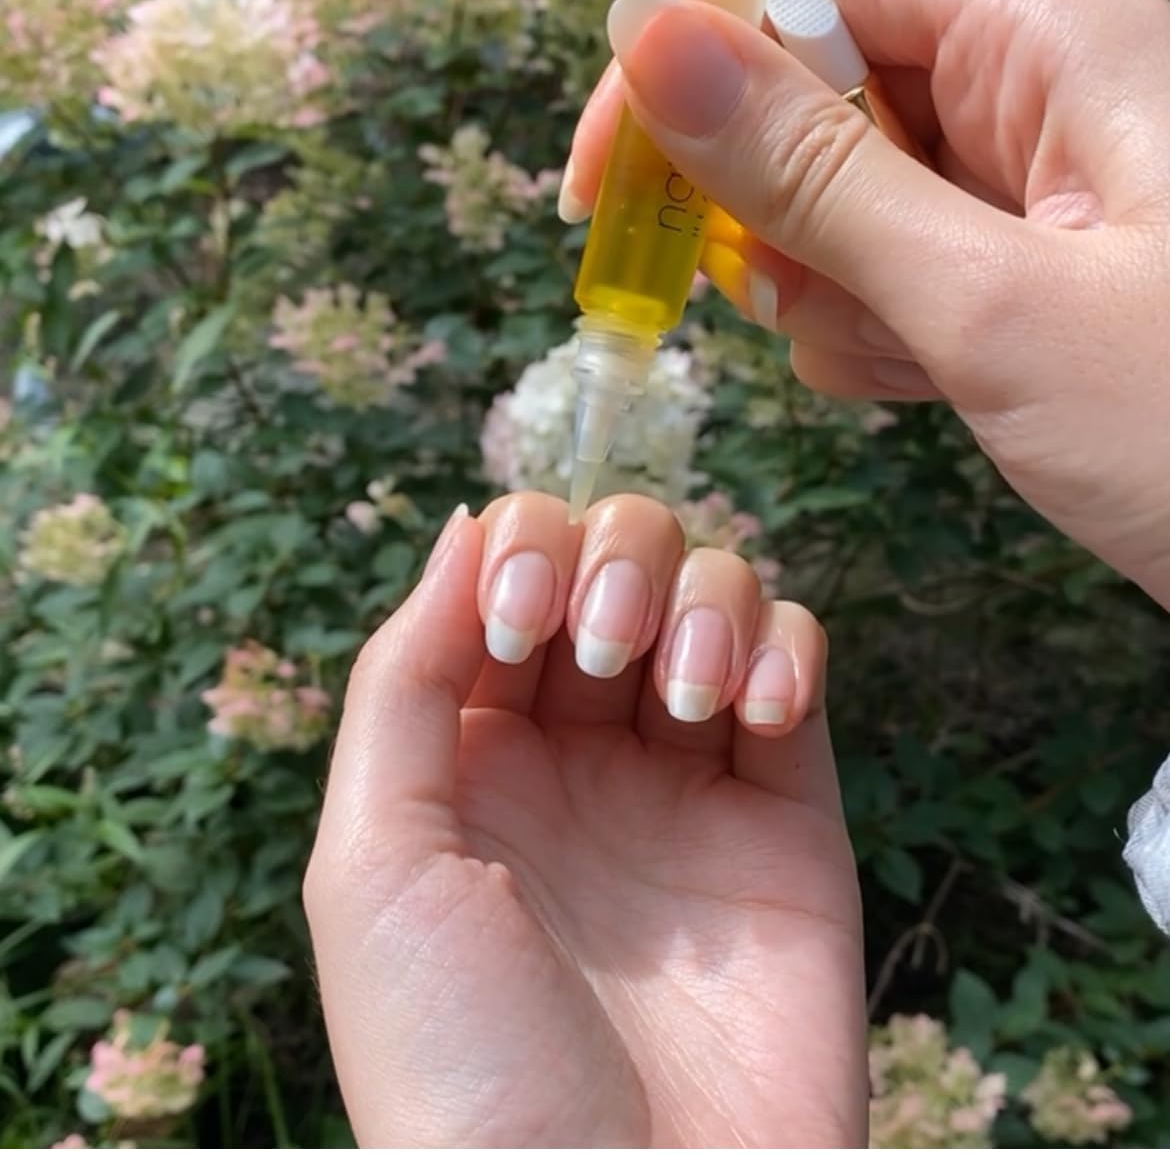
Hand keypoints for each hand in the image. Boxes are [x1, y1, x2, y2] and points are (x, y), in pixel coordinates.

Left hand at [305, 493, 864, 1147]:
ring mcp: (685, 775)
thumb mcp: (370, 864)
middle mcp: (576, 748)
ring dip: (701, 600)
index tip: (518, 626)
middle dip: (613, 559)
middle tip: (598, 645)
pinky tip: (753, 714)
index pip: (505, 565)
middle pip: (615, 554)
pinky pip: (797, 661)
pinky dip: (782, 647)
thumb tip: (467, 521)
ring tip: (684, 698)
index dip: (522, 551)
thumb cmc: (460, 1061)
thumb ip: (402, 677)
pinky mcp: (785, 812)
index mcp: (467, 751)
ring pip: (712, 588)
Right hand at [562, 0, 1169, 607]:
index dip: (687, 50)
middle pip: (813, 75)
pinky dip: (871, 325)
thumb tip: (647, 35)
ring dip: (822, 279)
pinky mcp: (1023, 259)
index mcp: (1045, 32)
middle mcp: (1034, 81)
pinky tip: (925, 383)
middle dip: (760, 195)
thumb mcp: (991, 303)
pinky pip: (889, 257)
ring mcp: (1029, 177)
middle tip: (770, 294)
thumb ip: (813, 172)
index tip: (612, 183)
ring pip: (838, 184)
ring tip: (899, 355)